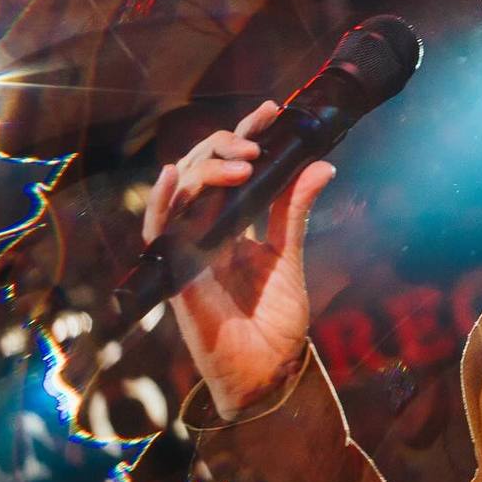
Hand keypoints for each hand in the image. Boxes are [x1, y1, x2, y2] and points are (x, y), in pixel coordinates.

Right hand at [143, 99, 335, 418]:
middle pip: (204, 169)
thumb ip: (295, 212)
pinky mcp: (175, 270)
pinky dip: (164, 200)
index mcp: (231, 223)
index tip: (270, 112)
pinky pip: (160, 230)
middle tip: (258, 142)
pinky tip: (175, 174)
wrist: (268, 370)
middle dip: (228, 146)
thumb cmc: (274, 321)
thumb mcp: (289, 256)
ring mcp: (187, 247)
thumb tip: (321, 166)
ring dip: (209, 168)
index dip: (246, 137)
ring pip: (183, 189)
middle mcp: (205, 230)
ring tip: (243, 161)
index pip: (232, 168)